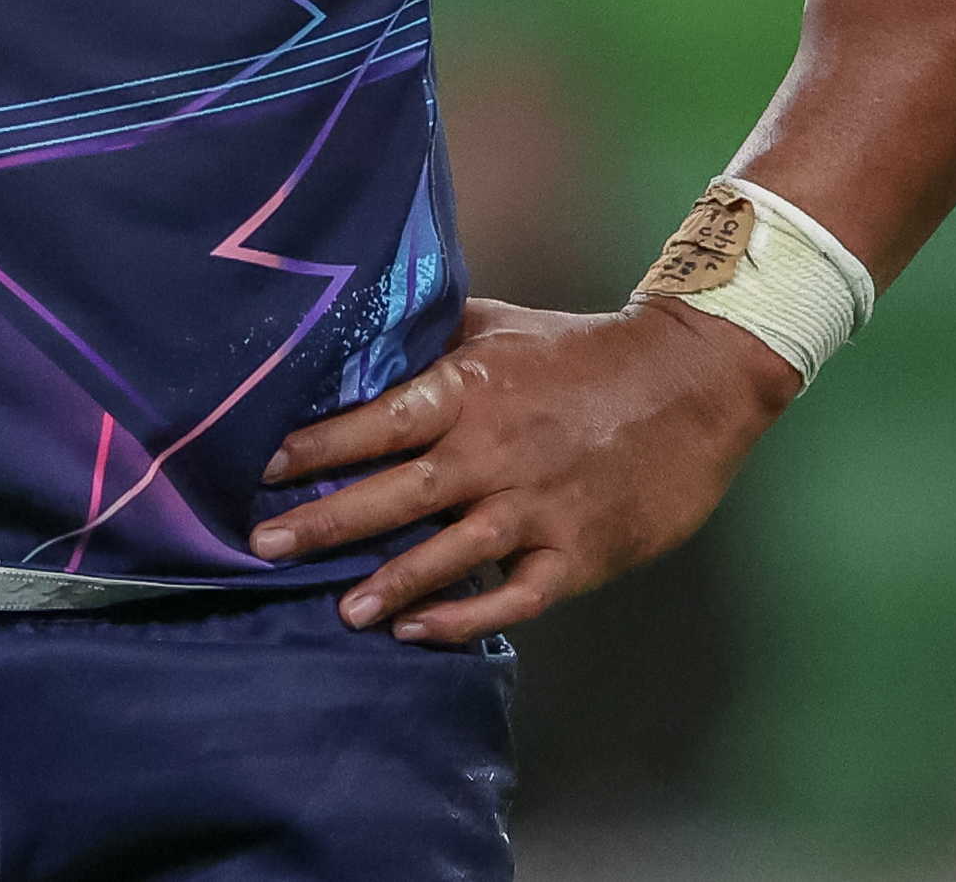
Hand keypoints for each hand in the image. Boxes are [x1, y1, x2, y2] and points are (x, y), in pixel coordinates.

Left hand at [245, 296, 796, 642]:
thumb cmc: (582, 350)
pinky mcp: (580, 550)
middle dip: (328, 521)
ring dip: (392, 581)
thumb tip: (358, 340)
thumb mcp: (497, 324)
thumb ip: (430, 340)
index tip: (263, 466)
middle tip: (265, 544)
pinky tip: (421, 631)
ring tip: (340, 609)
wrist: (692, 381)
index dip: (319, 446)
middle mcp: (494, 453)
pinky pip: (516, 594)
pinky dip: (467, 616)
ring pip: (451, 553)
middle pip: (399, 493)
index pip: (378, 421)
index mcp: (470, 392)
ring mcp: (537, 506)